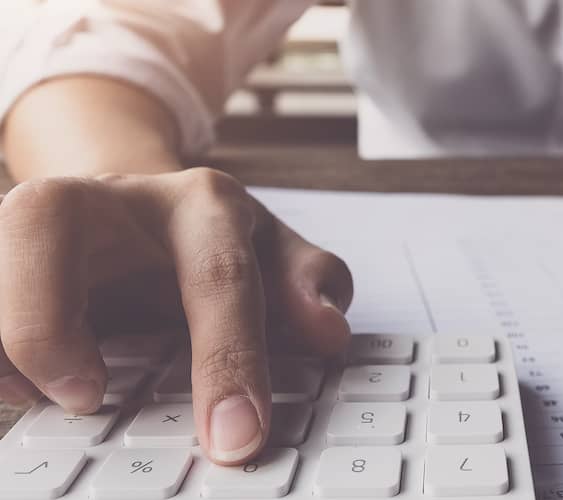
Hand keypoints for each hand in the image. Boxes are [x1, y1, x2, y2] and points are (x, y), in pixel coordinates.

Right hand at [0, 168, 352, 464]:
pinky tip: (15, 386)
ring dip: (1, 331)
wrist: (140, 217)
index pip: (216, 275)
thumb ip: (310, 283)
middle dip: (49, 318)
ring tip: (36, 396)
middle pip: (45, 221)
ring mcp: (34, 221)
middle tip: (87, 399)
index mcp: (200, 203)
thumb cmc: (214, 247)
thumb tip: (327, 330)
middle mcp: (106, 197)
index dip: (228, 358)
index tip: (237, 436)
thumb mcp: (277, 256)